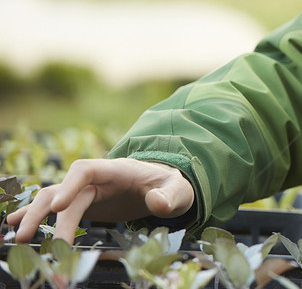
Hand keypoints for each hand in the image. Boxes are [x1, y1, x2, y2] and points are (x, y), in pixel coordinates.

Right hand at [6, 158, 194, 242]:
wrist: (167, 185)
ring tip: (18, 238)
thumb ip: (170, 195)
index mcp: (117, 170)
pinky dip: (36, 216)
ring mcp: (88, 191)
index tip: (59, 206)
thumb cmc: (172, 186)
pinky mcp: (85, 204)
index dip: (70, 185)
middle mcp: (97, 179)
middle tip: (26, 238)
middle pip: (63, 190)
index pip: (86, 170)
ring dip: (34, 217)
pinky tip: (15, 226)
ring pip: (54, 200)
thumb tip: (157, 203)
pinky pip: (56, 209)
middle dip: (43, 213)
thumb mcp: (179, 190)